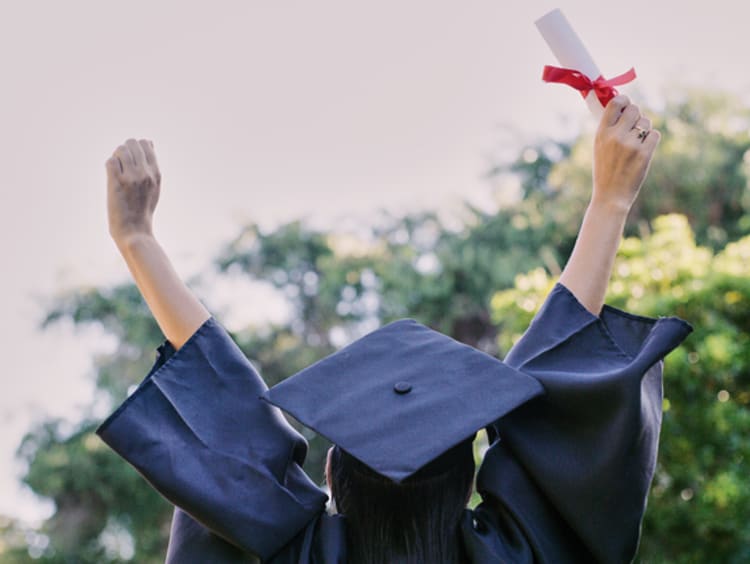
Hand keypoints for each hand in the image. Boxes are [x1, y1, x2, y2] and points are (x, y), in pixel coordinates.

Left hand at [106, 139, 161, 244]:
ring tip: (117, 170)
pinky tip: (112, 177)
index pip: (146, 144)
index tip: (131, 160)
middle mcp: (145, 173)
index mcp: (155, 173)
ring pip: (120, 150)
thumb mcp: (154, 186)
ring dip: (116, 157)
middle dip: (124, 150)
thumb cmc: (143, 210)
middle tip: (121, 165)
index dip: (136, 147)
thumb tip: (149, 142)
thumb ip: (152, 165)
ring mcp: (131, 177)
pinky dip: (110, 166)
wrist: (135, 230)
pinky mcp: (117, 182)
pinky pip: (110, 161)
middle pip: (132, 143)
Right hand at [592, 95, 659, 211]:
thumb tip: (622, 106)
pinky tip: (643, 149)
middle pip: (635, 109)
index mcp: (602, 132)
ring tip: (636, 142)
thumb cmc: (605, 170)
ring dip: (644, 129)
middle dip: (637, 115)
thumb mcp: (599, 146)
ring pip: (646, 122)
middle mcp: (616, 136)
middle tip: (633, 125)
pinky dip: (651, 140)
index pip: (616, 103)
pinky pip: (654, 134)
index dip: (624, 100)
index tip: (626, 103)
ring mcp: (631, 144)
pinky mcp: (644, 153)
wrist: (610, 196)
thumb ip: (609, 127)